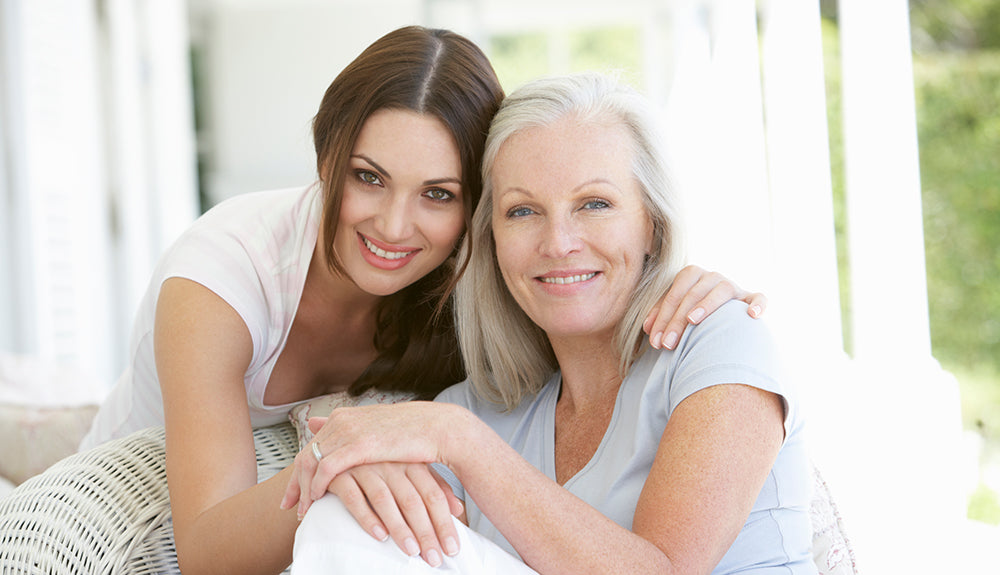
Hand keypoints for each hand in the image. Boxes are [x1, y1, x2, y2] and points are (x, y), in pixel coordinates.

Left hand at [280, 402, 454, 521]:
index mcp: (345, 417)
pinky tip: (317, 500)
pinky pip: (326, 469)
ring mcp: (348, 431)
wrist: (438, 428)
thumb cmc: (413, 433)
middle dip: (294, 484)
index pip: (311, 445)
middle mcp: (342, 421)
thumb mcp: (377, 432)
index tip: (293, 492)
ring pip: (311, 463)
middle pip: (305, 455)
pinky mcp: (358, 444)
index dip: (299, 471)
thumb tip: (327, 429)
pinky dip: (317, 486)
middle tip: (288, 506)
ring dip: (304, 490)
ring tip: (303, 511)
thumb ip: (351, 433)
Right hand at [329, 462, 462, 566]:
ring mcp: (365, 467)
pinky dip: (367, 518)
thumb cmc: (379, 462)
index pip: (433, 494)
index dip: (443, 522)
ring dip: (399, 528)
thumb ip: (433, 485)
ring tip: (411, 551)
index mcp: (410, 462)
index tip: (451, 548)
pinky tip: (379, 535)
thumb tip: (458, 509)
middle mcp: (390, 463)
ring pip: (385, 500)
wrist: (337, 447)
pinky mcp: (340, 474)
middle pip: (412, 500)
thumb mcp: (409, 468)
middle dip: (426, 532)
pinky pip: (353, 497)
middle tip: (434, 558)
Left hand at [642, 265, 766, 349]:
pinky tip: (751, 315)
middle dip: (677, 320)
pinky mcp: (751, 299)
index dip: (662, 316)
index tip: (655, 341)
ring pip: (722, 289)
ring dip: (706, 304)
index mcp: (692, 275)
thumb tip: (648, 328)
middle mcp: (712, 277)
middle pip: (693, 293)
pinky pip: (759, 298)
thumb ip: (661, 316)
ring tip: (692, 321)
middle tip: (668, 344)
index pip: (674, 292)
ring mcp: (734, 286)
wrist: (721, 317)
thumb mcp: (674, 312)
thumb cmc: (692, 314)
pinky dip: (758, 304)